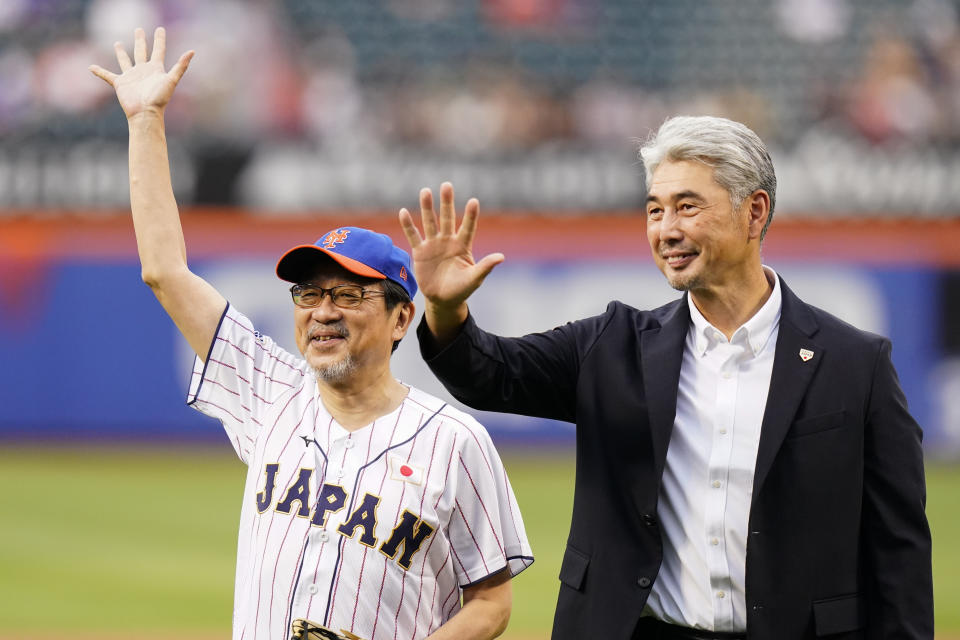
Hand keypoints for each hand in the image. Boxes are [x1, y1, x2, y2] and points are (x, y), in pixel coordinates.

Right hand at [89, 26, 193, 119]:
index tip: (160, 29)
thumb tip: (192, 51)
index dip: (160, 39)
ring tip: (117, 43)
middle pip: (141, 51)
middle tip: (138, 29)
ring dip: (121, 52)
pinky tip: (91, 67)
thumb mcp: (172, 80)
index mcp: (155, 69)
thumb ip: (181, 66)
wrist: (146, 114)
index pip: (159, 50)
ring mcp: (131, 77)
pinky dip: (99, 71)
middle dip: (141, 40)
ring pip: (125, 61)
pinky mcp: (120, 84)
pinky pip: (107, 76)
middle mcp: (143, 71)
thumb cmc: (159, 99)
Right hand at [399, 182, 503, 313]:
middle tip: (447, 185)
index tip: (474, 201)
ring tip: (425, 191)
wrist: (443, 299)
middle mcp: (448, 241)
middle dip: (447, 202)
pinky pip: (413, 236)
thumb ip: (485, 267)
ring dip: (427, 208)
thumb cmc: (462, 289)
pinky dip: (408, 225)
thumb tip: (501, 257)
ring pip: (430, 222)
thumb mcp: (474, 278)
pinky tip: (403, 212)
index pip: (468, 227)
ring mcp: (433, 245)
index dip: (470, 216)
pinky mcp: (420, 252)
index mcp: (463, 246)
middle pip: (448, 218)